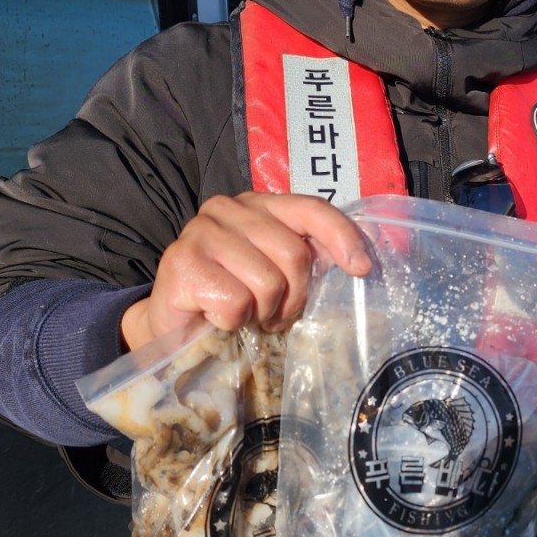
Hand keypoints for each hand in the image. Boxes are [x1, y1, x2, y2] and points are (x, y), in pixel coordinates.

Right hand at [121, 193, 371, 349]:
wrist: (174, 331)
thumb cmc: (232, 301)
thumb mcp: (278, 275)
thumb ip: (308, 259)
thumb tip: (360, 260)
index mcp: (258, 204)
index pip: (311, 208)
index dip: (342, 237)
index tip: (361, 269)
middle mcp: (227, 207)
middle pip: (294, 253)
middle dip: (293, 296)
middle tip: (273, 313)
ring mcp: (200, 231)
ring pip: (267, 281)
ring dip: (261, 312)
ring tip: (244, 314)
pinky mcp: (181, 262)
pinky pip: (236, 302)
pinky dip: (233, 321)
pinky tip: (216, 317)